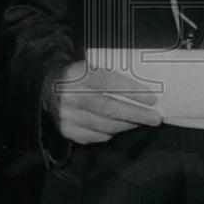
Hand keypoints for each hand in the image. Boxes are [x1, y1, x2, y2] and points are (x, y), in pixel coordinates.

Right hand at [45, 60, 161, 144]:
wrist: (47, 87)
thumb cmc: (78, 76)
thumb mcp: (90, 66)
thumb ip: (110, 74)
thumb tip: (143, 89)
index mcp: (77, 73)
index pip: (109, 83)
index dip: (133, 92)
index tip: (152, 99)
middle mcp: (69, 95)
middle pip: (109, 109)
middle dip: (136, 114)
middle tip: (155, 118)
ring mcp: (66, 115)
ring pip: (104, 126)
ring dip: (127, 125)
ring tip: (140, 121)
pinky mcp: (66, 130)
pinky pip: (95, 136)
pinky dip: (111, 133)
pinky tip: (120, 126)